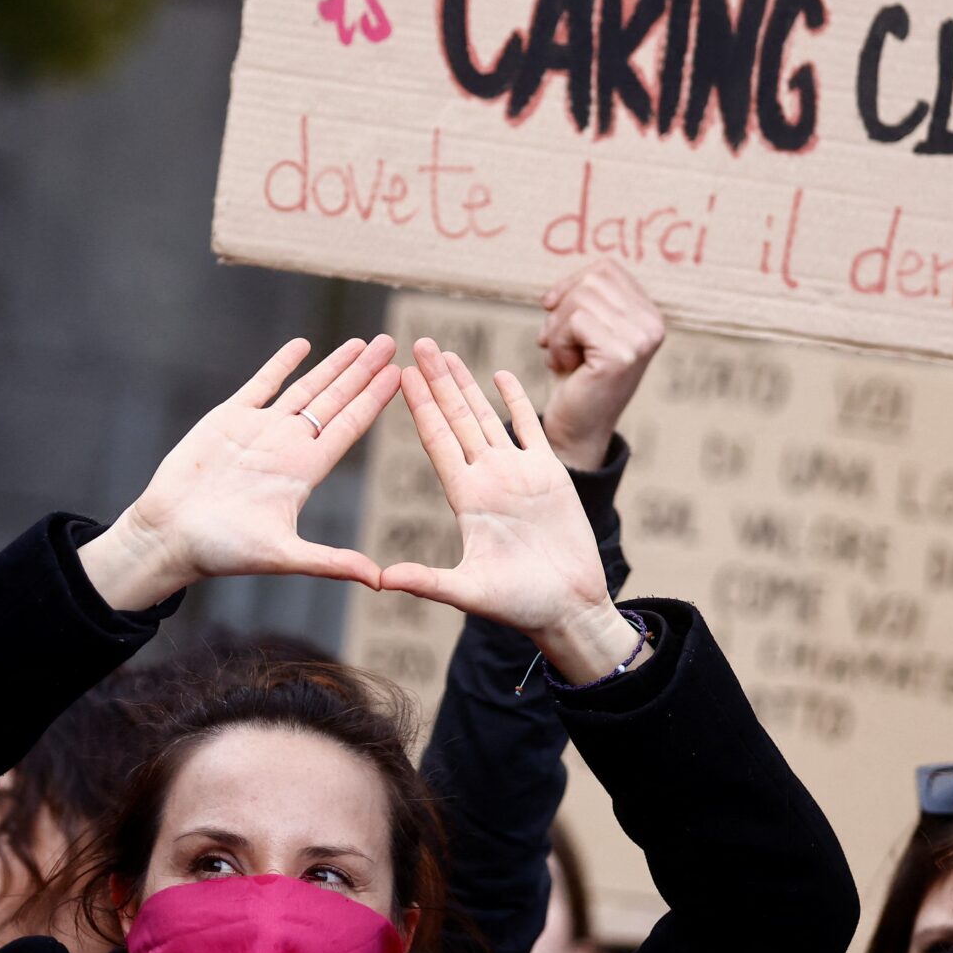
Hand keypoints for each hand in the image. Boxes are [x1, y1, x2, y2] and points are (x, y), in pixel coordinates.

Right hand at [77, 336, 401, 611]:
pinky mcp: (229, 419)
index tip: (400, 376)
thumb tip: (379, 581)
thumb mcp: (281, 555)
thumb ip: (330, 562)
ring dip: (333, 365)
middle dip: (363, 373)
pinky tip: (303, 346)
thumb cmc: (221, 550)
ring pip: (306, 388)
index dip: (374, 400)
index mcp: (304, 472)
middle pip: (335, 400)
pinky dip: (282, 364)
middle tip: (392, 344)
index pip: (349, 427)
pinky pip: (262, 384)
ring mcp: (260, 430)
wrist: (167, 534)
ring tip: (362, 343)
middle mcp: (288, 446)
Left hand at [380, 340, 643, 684]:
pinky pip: (531, 428)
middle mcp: (487, 479)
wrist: (570, 610)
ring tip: (446, 352)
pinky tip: (500, 375)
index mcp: (466, 499)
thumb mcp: (469, 593)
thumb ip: (427, 582)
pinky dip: (517, 401)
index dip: (420, 407)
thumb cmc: (521, 606)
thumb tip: (381, 581)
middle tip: (417, 343)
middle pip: (456, 418)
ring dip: (467, 384)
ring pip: (487, 416)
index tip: (400, 376)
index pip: (437, 441)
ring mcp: (518, 474)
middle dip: (437, 381)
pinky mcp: (550, 475)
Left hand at [537, 262, 666, 470]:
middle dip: (560, 308)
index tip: (552, 311)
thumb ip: (588, 297)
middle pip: (592, 280)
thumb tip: (576, 277)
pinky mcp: (622, 355)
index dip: (570, 285)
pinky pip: (576, 320)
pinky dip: (558, 341)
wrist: (575, 428)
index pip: (606, 269)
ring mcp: (641, 339)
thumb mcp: (584, 329)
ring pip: (581, 298)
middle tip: (552, 341)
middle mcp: (653, 324)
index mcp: (649, 314)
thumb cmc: (575, 377)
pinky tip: (562, 365)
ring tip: (560, 355)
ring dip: (557, 328)